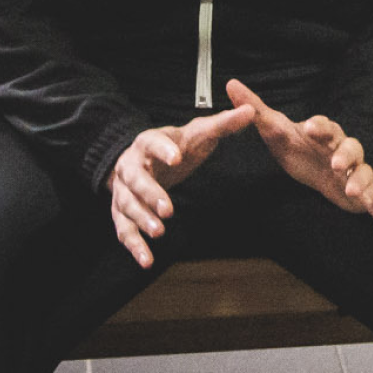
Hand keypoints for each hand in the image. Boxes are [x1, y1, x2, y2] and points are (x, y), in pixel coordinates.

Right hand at [108, 105, 252, 267]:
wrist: (142, 160)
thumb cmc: (175, 146)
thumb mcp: (197, 134)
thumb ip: (223, 124)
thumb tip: (250, 112)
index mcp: (147, 143)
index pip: (152, 143)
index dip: (163, 149)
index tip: (177, 157)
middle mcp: (130, 167)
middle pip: (136, 180)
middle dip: (150, 194)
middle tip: (168, 209)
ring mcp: (123, 191)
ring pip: (127, 206)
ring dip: (141, 220)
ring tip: (159, 232)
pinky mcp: (122, 213)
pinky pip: (124, 230)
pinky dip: (134, 246)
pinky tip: (147, 261)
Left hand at [224, 80, 372, 236]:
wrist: (315, 170)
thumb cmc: (298, 148)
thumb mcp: (274, 131)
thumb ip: (255, 109)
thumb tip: (231, 84)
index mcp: (326, 135)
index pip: (326, 127)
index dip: (320, 127)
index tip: (310, 128)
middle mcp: (345, 152)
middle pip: (352, 148)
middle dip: (345, 155)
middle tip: (334, 164)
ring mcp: (357, 173)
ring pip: (366, 174)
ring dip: (361, 182)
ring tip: (351, 191)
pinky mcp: (364, 196)